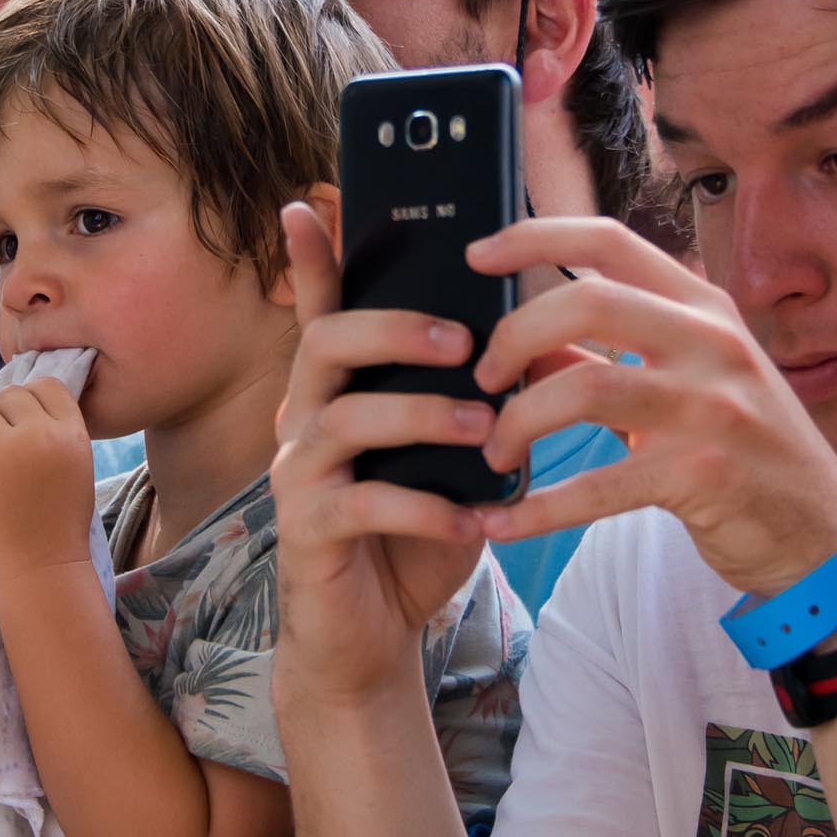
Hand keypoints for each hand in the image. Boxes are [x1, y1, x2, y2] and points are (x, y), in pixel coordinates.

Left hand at [0, 379, 96, 575]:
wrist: (41, 569)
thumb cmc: (58, 525)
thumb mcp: (76, 470)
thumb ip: (56, 434)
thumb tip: (18, 400)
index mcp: (72, 434)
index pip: (47, 386)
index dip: (31, 399)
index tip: (21, 421)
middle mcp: (40, 435)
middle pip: (10, 395)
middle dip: (0, 414)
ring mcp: (5, 450)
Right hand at [267, 203, 502, 705]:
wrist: (372, 634)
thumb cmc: (415, 531)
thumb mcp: (450, 455)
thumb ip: (472, 397)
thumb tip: (537, 340)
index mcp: (337, 390)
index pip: (320, 309)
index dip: (311, 259)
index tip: (305, 202)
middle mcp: (304, 421)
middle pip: (327, 343)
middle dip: (396, 329)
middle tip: (464, 339)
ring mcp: (299, 477)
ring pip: (343, 419)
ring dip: (422, 415)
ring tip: (484, 428)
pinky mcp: (309, 533)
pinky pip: (361, 503)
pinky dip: (423, 506)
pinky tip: (469, 516)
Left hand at [459, 215, 836, 599]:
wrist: (819, 535)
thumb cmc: (744, 451)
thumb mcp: (685, 384)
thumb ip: (604, 358)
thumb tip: (518, 344)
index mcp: (704, 307)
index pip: (611, 239)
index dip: (536, 236)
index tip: (478, 254)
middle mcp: (712, 343)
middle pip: (587, 301)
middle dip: (513, 337)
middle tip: (483, 378)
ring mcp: (711, 408)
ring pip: (583, 389)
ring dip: (517, 423)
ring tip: (496, 453)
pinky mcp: (702, 476)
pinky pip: (596, 486)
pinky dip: (537, 507)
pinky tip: (501, 522)